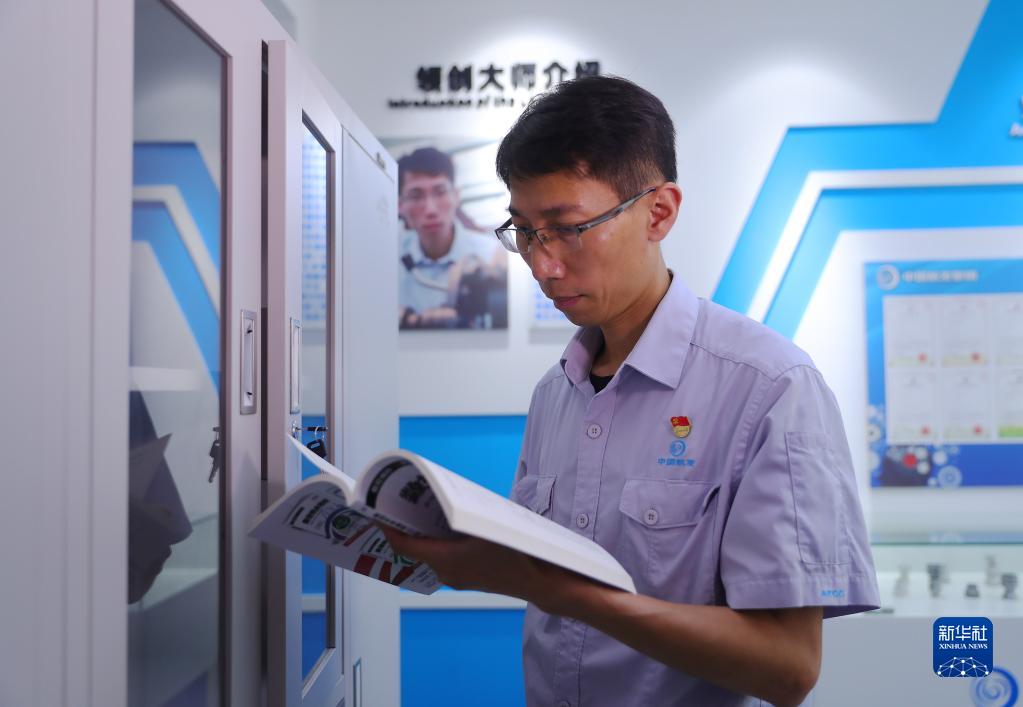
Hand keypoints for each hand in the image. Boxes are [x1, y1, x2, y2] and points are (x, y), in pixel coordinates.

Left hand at [379, 526, 588, 609]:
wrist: (540, 581)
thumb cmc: (517, 553)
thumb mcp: (487, 526)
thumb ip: (460, 514)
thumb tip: (439, 499)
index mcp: (446, 561)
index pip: (404, 546)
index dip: (388, 529)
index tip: (376, 514)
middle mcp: (446, 573)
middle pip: (414, 550)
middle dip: (403, 529)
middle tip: (395, 508)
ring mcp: (457, 578)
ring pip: (428, 555)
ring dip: (421, 537)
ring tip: (418, 513)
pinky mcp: (468, 578)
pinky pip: (443, 560)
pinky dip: (437, 545)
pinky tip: (445, 528)